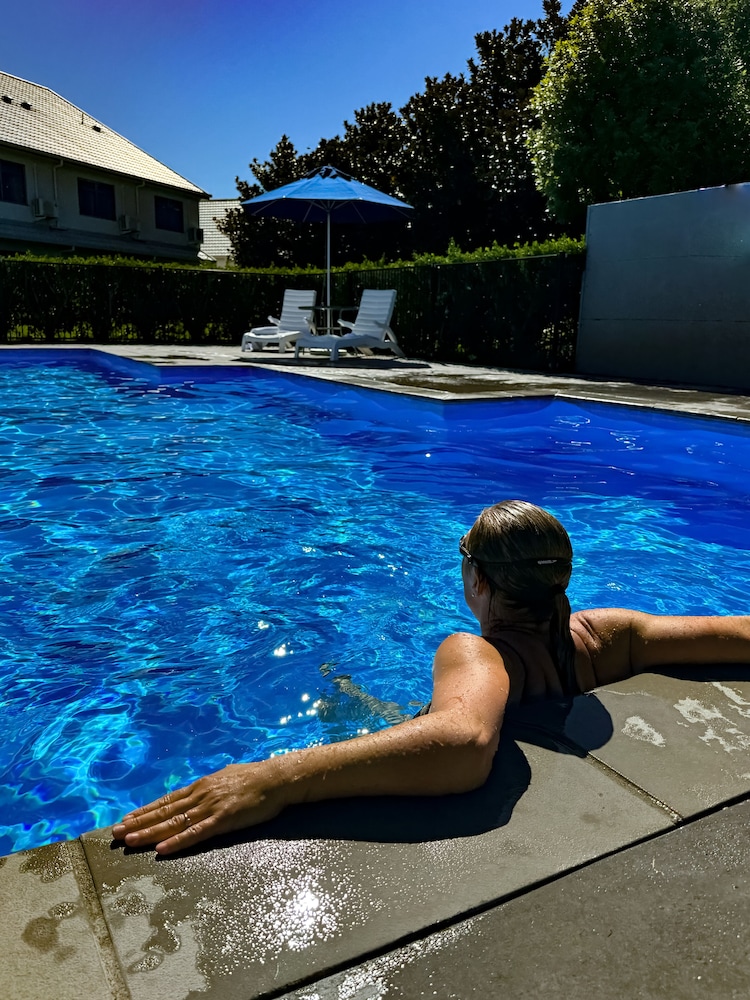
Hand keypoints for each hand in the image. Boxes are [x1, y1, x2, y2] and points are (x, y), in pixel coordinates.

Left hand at [111, 760, 285, 854]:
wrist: (276, 778)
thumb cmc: (254, 778)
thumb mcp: (226, 777)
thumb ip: (210, 787)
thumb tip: (200, 790)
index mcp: (201, 786)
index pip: (167, 800)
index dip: (145, 811)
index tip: (126, 819)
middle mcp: (200, 795)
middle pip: (164, 812)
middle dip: (138, 823)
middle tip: (115, 833)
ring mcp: (210, 807)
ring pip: (174, 823)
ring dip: (149, 832)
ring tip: (129, 841)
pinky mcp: (223, 820)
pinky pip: (196, 833)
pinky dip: (177, 841)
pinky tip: (162, 849)